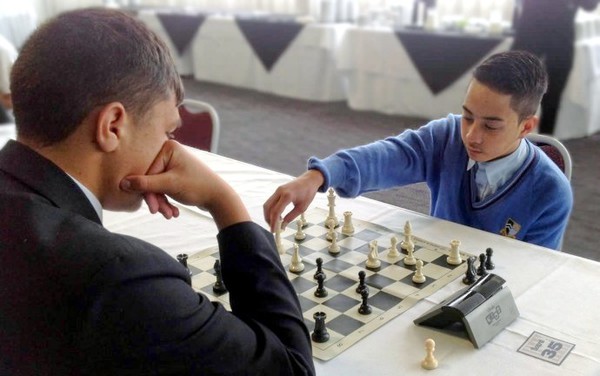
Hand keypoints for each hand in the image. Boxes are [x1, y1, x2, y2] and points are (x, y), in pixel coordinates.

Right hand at [120, 140, 249, 229]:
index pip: (147, 171)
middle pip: (151, 179)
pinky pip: (164, 188)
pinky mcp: (175, 175)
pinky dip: (167, 201)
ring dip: (162, 203)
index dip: (148, 192)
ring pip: (157, 186)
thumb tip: (122, 183)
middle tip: (163, 214)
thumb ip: (145, 184)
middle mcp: (169, 153)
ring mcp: (173, 164)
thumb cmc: (197, 186)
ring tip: (170, 216)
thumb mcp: (170, 185)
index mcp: (168, 148)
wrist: (219, 197)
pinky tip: (174, 212)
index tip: (153, 208)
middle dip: (157, 199)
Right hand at [263, 169, 323, 231]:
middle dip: (268, 219)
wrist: (309, 180)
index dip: (273, 222)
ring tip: (275, 223)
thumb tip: (282, 226)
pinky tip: (278, 216)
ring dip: (268, 214)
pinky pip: (271, 201)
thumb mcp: (302, 207)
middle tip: (273, 228)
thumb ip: (291, 217)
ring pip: (267, 204)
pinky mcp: (278, 190)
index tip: (274, 231)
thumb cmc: (308, 193)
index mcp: (287, 196)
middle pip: (268, 207)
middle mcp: (280, 192)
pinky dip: (271, 209)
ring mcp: (278, 190)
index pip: (276, 211)